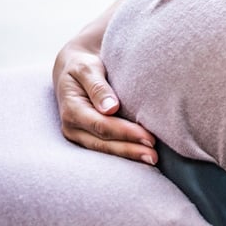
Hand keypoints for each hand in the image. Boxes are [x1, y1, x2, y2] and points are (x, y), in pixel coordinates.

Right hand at [53, 37, 156, 164]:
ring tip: (152, 159)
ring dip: (129, 155)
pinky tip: (141, 156)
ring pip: (105, 149)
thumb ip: (97, 86)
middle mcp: (72, 127)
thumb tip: (111, 108)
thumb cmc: (83, 66)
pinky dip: (124, 152)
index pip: (102, 125)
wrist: (73, 68)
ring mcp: (78, 135)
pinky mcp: (87, 137)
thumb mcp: (87, 68)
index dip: (125, 133)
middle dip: (130, 150)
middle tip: (154, 156)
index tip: (148, 137)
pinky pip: (106, 147)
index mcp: (72, 109)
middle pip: (104, 143)